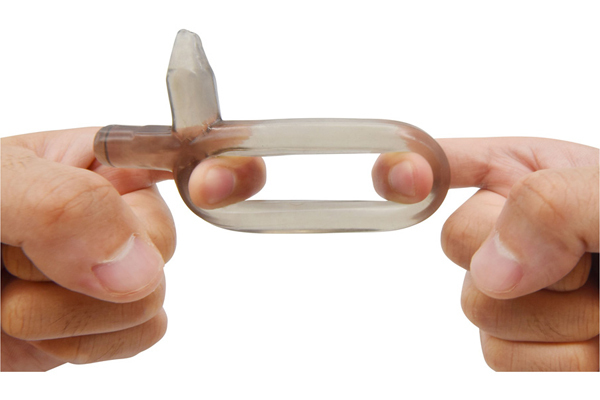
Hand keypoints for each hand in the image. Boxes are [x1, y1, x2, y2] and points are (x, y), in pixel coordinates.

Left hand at [1, 127, 264, 370]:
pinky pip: (136, 338)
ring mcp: (114, 271)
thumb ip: (60, 206)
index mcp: (99, 160)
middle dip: (91, 273)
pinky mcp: (103, 321)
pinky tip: (35, 326)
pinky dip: (80, 344)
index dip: (220, 164)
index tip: (211, 186)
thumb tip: (136, 267)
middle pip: (164, 247)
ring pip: (151, 305)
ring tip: (10, 296)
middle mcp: (117, 213)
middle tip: (16, 262)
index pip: (188, 151)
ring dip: (72, 316)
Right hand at [373, 138, 598, 370]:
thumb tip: (490, 269)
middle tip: (588, 260)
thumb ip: (555, 205)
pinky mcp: (523, 339)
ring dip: (551, 316)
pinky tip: (595, 336)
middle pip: (454, 243)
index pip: (446, 161)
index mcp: (530, 172)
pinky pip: (497, 352)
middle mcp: (512, 226)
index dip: (412, 167)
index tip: (405, 179)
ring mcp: (513, 285)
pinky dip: (552, 354)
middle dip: (517, 259)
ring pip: (474, 306)